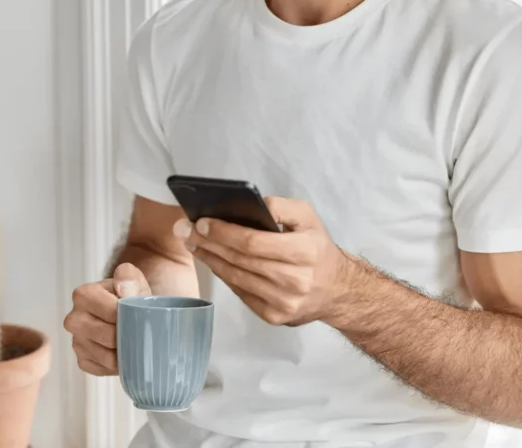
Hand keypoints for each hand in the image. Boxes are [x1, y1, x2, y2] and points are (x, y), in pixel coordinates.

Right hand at [63, 263, 150, 375]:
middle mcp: (74, 319)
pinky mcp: (82, 360)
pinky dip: (117, 365)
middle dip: (128, 336)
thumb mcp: (132, 279)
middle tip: (140, 331)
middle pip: (108, 336)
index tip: (139, 315)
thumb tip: (124, 291)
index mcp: (83, 295)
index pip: (112, 312)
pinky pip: (104, 368)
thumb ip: (129, 277)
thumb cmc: (129, 294)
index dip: (130, 316)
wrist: (126, 310)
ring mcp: (76, 342)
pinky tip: (124, 352)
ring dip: (124, 353)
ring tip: (135, 343)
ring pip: (107, 357)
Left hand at [173, 197, 352, 325]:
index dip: (224, 232)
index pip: (254, 242)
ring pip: (237, 278)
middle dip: (209, 243)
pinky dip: (224, 275)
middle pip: (241, 260)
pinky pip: (241, 292)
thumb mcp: (308, 217)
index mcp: (305, 252)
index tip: (201, 222)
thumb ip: (281, 207)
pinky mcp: (274, 316)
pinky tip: (212, 260)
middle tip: (185, 230)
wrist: (337, 290)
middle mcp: (295, 281)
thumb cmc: (317, 248)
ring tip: (193, 243)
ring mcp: (284, 302)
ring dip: (210, 259)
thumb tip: (249, 204)